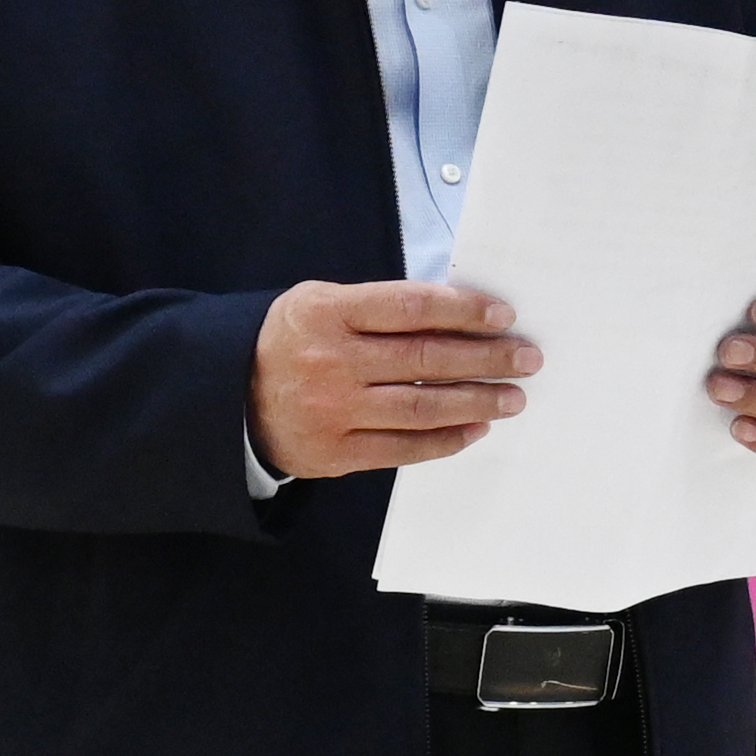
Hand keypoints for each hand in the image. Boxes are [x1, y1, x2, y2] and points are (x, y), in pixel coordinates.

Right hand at [248, 280, 536, 479]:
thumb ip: (379, 306)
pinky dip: (445, 440)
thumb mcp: (321, 302)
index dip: (464, 310)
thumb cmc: (291, 340)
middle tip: (527, 358)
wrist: (228, 397)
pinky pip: (403, 449)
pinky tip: (476, 428)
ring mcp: (333, 412)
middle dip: (486, 359)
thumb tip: (458, 314)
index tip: (504, 315)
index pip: (412, 307)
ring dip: (477, 403)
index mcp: (328, 313)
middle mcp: (331, 362)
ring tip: (513, 397)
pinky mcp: (335, 453)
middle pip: (426, 360)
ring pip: (422, 408)